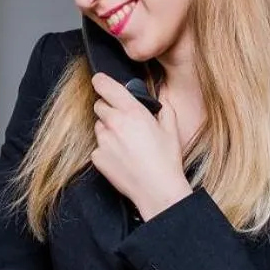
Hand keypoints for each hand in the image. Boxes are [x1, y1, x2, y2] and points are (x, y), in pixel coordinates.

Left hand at [90, 73, 192, 221]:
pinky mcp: (97, 157)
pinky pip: (97, 146)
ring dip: (107, 129)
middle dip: (109, 109)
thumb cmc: (166, 160)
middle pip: (99, 106)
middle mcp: (114, 123)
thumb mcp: (171, 128)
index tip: (99, 80)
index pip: (106, 86)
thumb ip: (164, 108)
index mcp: (132, 112)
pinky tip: (121, 157)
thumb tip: (159, 100)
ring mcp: (103, 141)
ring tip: (125, 143)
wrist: (157, 190)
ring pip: (98, 126)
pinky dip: (106, 149)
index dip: (101, 81)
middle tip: (123, 121)